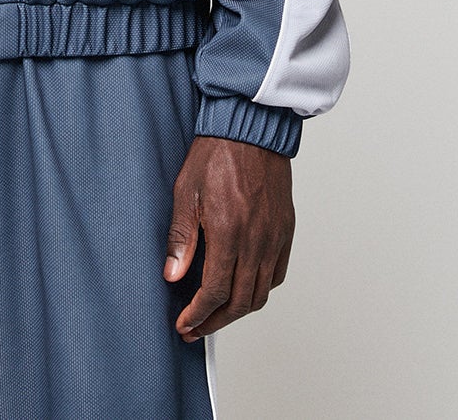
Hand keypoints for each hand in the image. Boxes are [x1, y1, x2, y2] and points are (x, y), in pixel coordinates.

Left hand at [162, 135, 293, 340]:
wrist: (249, 130)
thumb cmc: (215, 155)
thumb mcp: (185, 192)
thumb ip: (181, 238)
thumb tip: (172, 276)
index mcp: (229, 233)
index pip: (215, 292)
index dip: (198, 315)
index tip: (184, 324)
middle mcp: (256, 241)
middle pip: (240, 302)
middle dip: (215, 321)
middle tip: (195, 328)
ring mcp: (274, 238)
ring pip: (260, 293)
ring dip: (237, 310)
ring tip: (216, 313)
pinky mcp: (285, 231)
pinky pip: (277, 274)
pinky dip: (260, 289)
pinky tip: (242, 287)